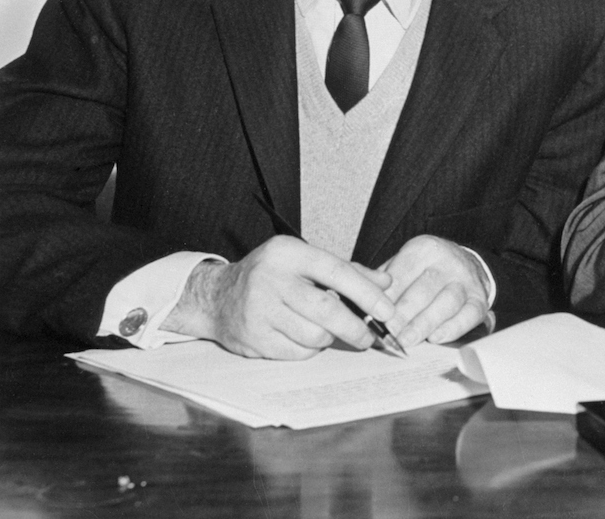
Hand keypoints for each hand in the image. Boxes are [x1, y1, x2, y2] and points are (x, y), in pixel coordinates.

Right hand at [163, 235, 395, 359]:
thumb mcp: (305, 262)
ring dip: (329, 338)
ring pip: (314, 335)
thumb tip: (386, 283)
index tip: (387, 310)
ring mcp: (259, 310)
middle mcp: (271, 278)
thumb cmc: (272, 276)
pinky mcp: (253, 337)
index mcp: (289, 252)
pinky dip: (309, 349)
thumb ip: (348, 271)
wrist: (217, 296)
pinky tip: (303, 337)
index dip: (367, 293)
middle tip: (370, 336)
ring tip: (326, 330)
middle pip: (327, 309)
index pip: (337, 271)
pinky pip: (297, 352)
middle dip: (355, 327)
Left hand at [380, 235, 490, 346]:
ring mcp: (466, 280)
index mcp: (424, 249)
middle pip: (424, 289)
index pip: (401, 274)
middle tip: (387, 333)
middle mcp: (448, 261)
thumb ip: (381, 281)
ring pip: (446, 302)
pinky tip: (436, 338)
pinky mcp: (479, 300)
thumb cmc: (425, 271)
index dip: (386, 298)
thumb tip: (359, 302)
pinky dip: (453, 328)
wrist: (465, 264)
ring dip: (424, 323)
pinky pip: (469, 315)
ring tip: (406, 340)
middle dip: (403, 314)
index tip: (373, 317)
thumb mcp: (402, 264)